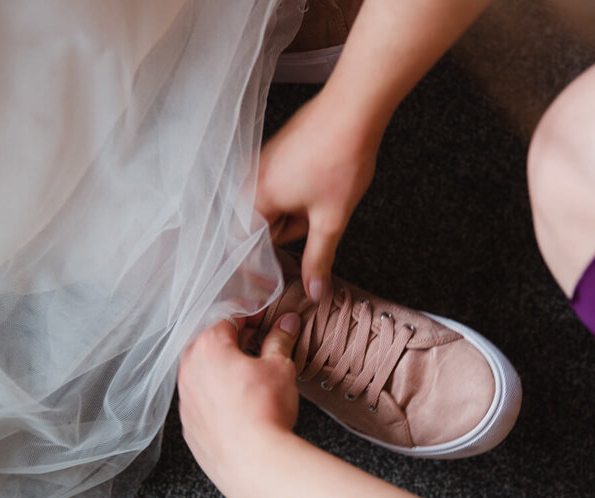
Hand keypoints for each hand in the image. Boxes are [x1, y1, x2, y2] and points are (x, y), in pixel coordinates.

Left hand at [177, 313, 300, 494]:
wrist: (253, 464)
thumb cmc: (264, 411)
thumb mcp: (280, 367)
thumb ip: (279, 340)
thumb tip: (286, 324)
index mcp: (208, 347)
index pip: (228, 318)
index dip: (252, 316)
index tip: (267, 320)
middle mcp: (188, 370)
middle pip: (210, 344)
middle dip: (235, 342)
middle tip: (260, 348)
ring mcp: (185, 400)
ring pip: (203, 374)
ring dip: (224, 370)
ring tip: (252, 379)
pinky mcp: (189, 425)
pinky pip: (201, 401)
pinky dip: (217, 397)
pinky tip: (240, 406)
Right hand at [255, 90, 380, 300]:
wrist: (353, 109)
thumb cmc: (340, 159)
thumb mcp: (331, 220)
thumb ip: (318, 259)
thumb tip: (314, 292)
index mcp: (255, 199)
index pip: (242, 247)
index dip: (258, 268)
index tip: (270, 286)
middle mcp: (251, 180)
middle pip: (261, 227)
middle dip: (289, 235)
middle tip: (317, 227)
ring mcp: (263, 164)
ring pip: (275, 208)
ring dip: (298, 216)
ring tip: (325, 200)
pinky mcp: (278, 154)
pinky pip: (281, 188)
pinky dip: (299, 197)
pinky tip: (323, 188)